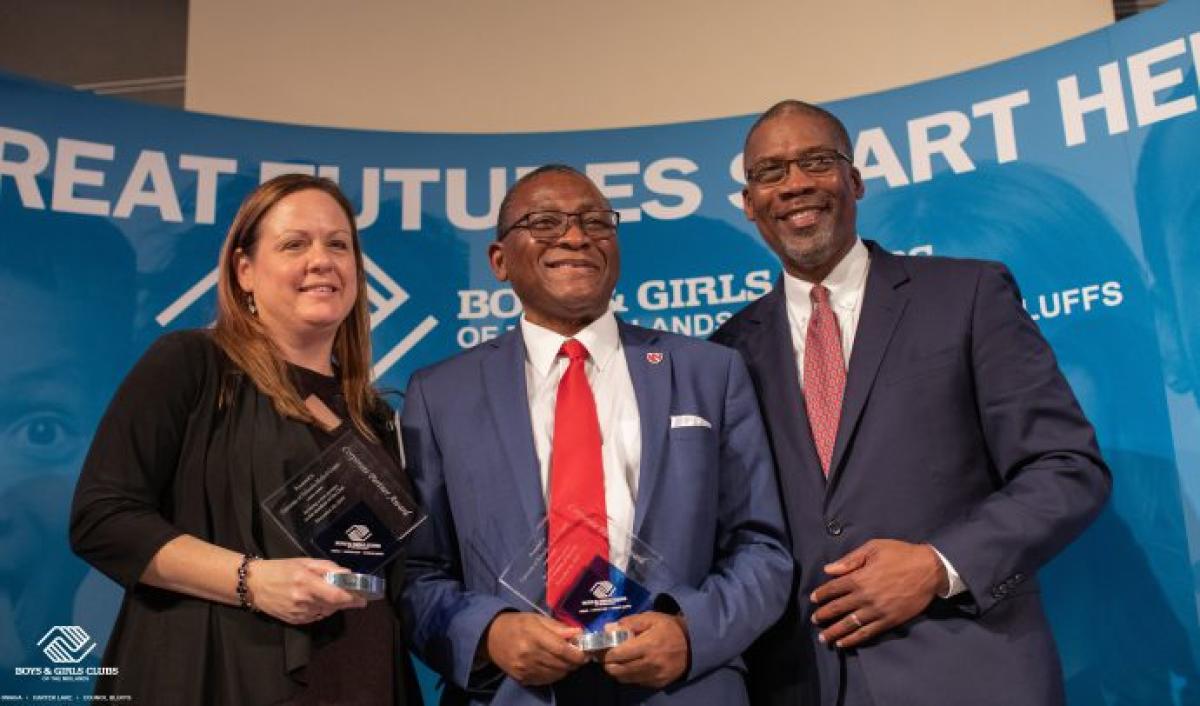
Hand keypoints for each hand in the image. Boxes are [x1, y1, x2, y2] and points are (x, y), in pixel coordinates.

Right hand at [245, 558, 366, 624]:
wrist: (254, 585)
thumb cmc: (280, 569)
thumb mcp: (304, 562)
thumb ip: (327, 567)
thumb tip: (348, 573)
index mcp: (306, 582)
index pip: (335, 595)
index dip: (352, 598)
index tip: (364, 597)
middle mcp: (303, 600)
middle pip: (334, 605)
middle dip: (345, 601)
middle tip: (352, 594)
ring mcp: (298, 613)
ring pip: (326, 612)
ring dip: (333, 605)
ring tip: (329, 594)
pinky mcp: (294, 621)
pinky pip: (316, 617)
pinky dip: (322, 610)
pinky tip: (317, 601)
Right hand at [483, 613, 586, 685]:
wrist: (490, 638)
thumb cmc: (516, 624)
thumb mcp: (536, 618)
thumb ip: (557, 627)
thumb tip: (579, 632)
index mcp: (533, 635)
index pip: (561, 649)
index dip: (577, 653)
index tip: (586, 652)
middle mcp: (529, 654)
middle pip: (561, 663)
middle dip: (574, 661)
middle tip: (579, 655)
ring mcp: (525, 669)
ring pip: (556, 674)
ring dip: (566, 668)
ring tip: (566, 659)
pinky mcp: (522, 678)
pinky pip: (547, 680)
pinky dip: (555, 674)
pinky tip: (554, 665)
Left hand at [601, 612, 689, 688]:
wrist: (692, 644)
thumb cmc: (668, 628)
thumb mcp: (650, 618)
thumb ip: (628, 623)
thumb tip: (607, 629)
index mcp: (647, 645)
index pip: (616, 655)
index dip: (604, 651)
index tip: (600, 646)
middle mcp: (649, 664)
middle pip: (616, 670)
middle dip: (607, 663)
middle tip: (607, 654)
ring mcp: (654, 676)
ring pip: (624, 678)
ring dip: (617, 670)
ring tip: (618, 659)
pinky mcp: (657, 683)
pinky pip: (635, 682)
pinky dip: (629, 675)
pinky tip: (631, 664)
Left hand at [810, 539, 946, 648]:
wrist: (930, 570)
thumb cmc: (901, 555)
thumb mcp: (874, 548)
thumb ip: (850, 560)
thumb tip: (828, 570)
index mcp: (859, 578)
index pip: (833, 589)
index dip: (820, 594)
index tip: (813, 599)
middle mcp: (865, 597)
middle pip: (837, 608)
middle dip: (823, 615)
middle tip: (814, 620)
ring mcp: (877, 611)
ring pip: (849, 624)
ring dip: (834, 632)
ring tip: (824, 638)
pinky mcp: (889, 621)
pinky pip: (867, 633)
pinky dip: (853, 640)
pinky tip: (844, 643)